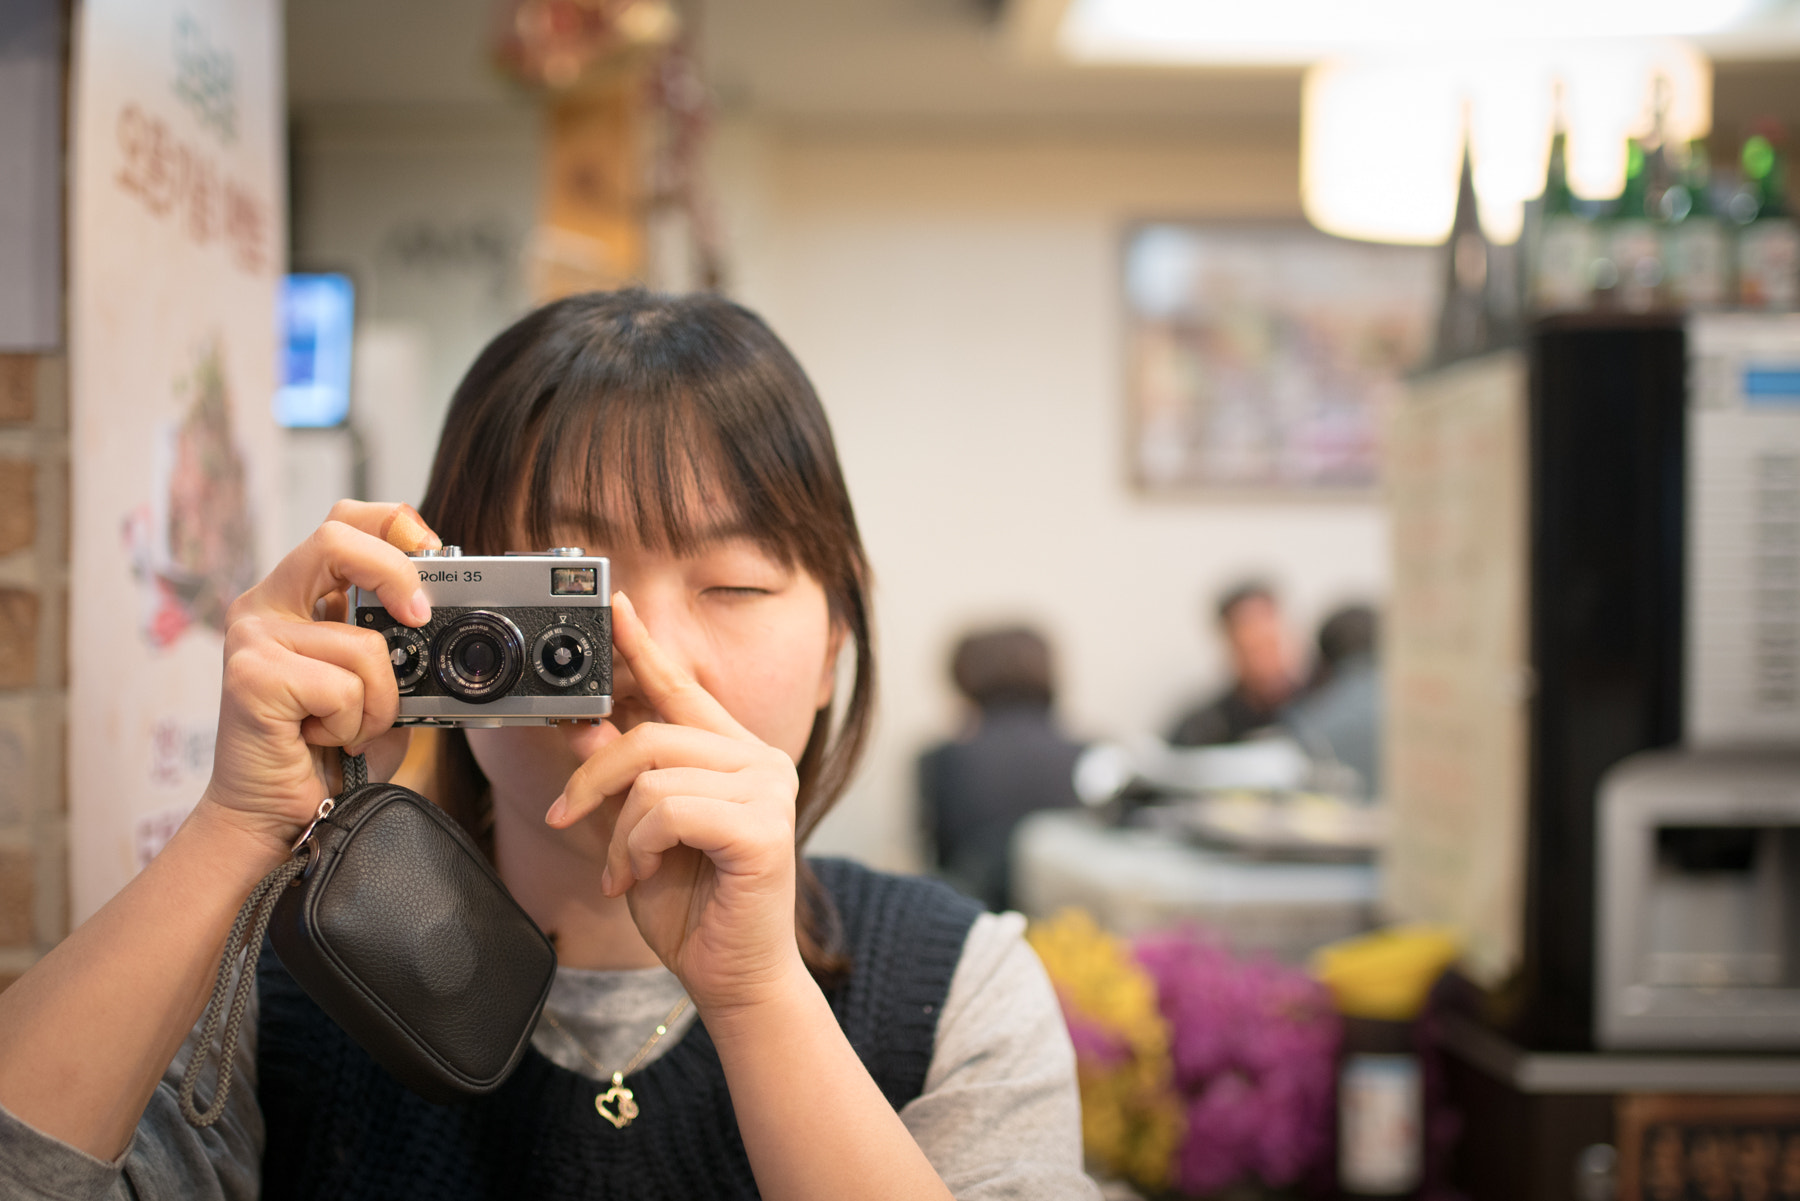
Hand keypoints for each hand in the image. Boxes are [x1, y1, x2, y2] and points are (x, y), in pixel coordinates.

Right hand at [199, 500, 438, 868]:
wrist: (279, 816)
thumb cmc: (331, 752)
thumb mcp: (380, 685)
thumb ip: (399, 644)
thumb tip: (445, 615)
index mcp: (300, 596)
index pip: (344, 521)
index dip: (393, 523)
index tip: (434, 553)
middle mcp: (266, 604)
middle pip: (336, 538)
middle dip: (396, 573)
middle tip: (420, 618)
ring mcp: (252, 637)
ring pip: (363, 642)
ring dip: (381, 701)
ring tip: (350, 728)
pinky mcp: (250, 677)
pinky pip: (342, 688)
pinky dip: (354, 724)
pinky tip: (322, 739)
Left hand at [546, 592, 808, 1015]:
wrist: (732, 977)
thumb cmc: (693, 906)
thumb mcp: (641, 829)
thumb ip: (625, 777)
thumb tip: (588, 725)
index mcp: (737, 755)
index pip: (685, 689)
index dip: (646, 648)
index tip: (616, 607)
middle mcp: (761, 762)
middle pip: (652, 732)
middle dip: (594, 776)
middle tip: (563, 816)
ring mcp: (768, 792)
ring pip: (654, 775)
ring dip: (619, 831)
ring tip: (626, 869)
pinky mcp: (763, 829)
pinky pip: (668, 810)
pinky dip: (638, 847)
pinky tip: (642, 877)